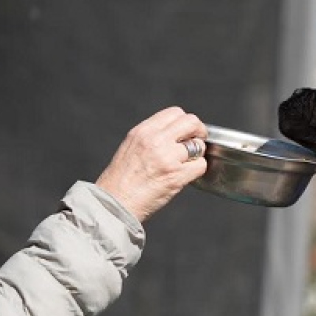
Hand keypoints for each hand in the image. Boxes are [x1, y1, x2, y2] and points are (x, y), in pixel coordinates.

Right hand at [95, 107, 207, 222]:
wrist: (115, 203)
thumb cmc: (121, 179)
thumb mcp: (131, 146)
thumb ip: (152, 136)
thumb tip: (176, 132)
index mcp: (143, 131)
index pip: (175, 113)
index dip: (186, 122)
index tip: (188, 131)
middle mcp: (155, 141)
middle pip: (191, 122)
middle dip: (199, 131)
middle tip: (198, 141)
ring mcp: (167, 158)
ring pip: (199, 145)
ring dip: (197, 154)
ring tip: (186, 163)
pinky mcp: (176, 176)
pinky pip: (200, 165)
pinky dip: (197, 170)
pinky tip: (186, 175)